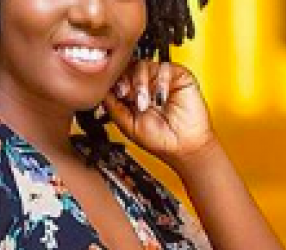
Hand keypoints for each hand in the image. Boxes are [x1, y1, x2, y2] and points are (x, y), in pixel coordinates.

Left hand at [102, 58, 218, 170]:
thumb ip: (113, 107)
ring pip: (144, 64)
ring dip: (140, 83)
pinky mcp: (178, 76)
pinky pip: (165, 67)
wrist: (184, 147)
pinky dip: (160, 82)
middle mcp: (146, 85)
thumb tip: (101, 92)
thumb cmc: (160, 140)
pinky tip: (161, 98)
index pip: (119, 78)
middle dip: (125, 81)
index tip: (115, 93)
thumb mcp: (128, 125)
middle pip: (129, 67)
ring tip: (144, 103)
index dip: (114, 82)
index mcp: (133, 95)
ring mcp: (161, 79)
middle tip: (126, 95)